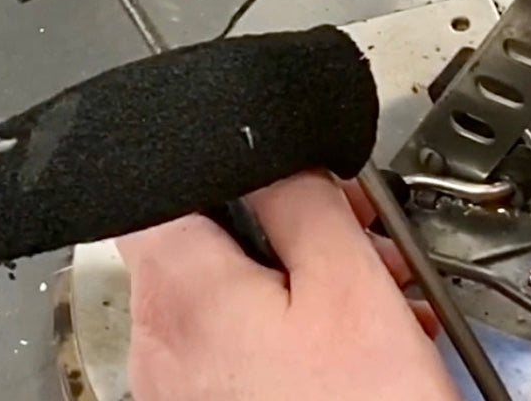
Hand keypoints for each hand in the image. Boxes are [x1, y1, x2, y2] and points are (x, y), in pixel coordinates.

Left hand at [117, 172, 458, 400]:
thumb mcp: (347, 288)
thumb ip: (302, 200)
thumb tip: (277, 153)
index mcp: (179, 291)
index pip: (155, 182)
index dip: (218, 157)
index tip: (272, 163)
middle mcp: (159, 342)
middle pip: (205, 237)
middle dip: (286, 222)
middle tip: (354, 231)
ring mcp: (177, 391)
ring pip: (229, 296)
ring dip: (298, 278)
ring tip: (375, 295)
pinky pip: (237, 351)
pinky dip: (289, 333)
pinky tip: (352, 349)